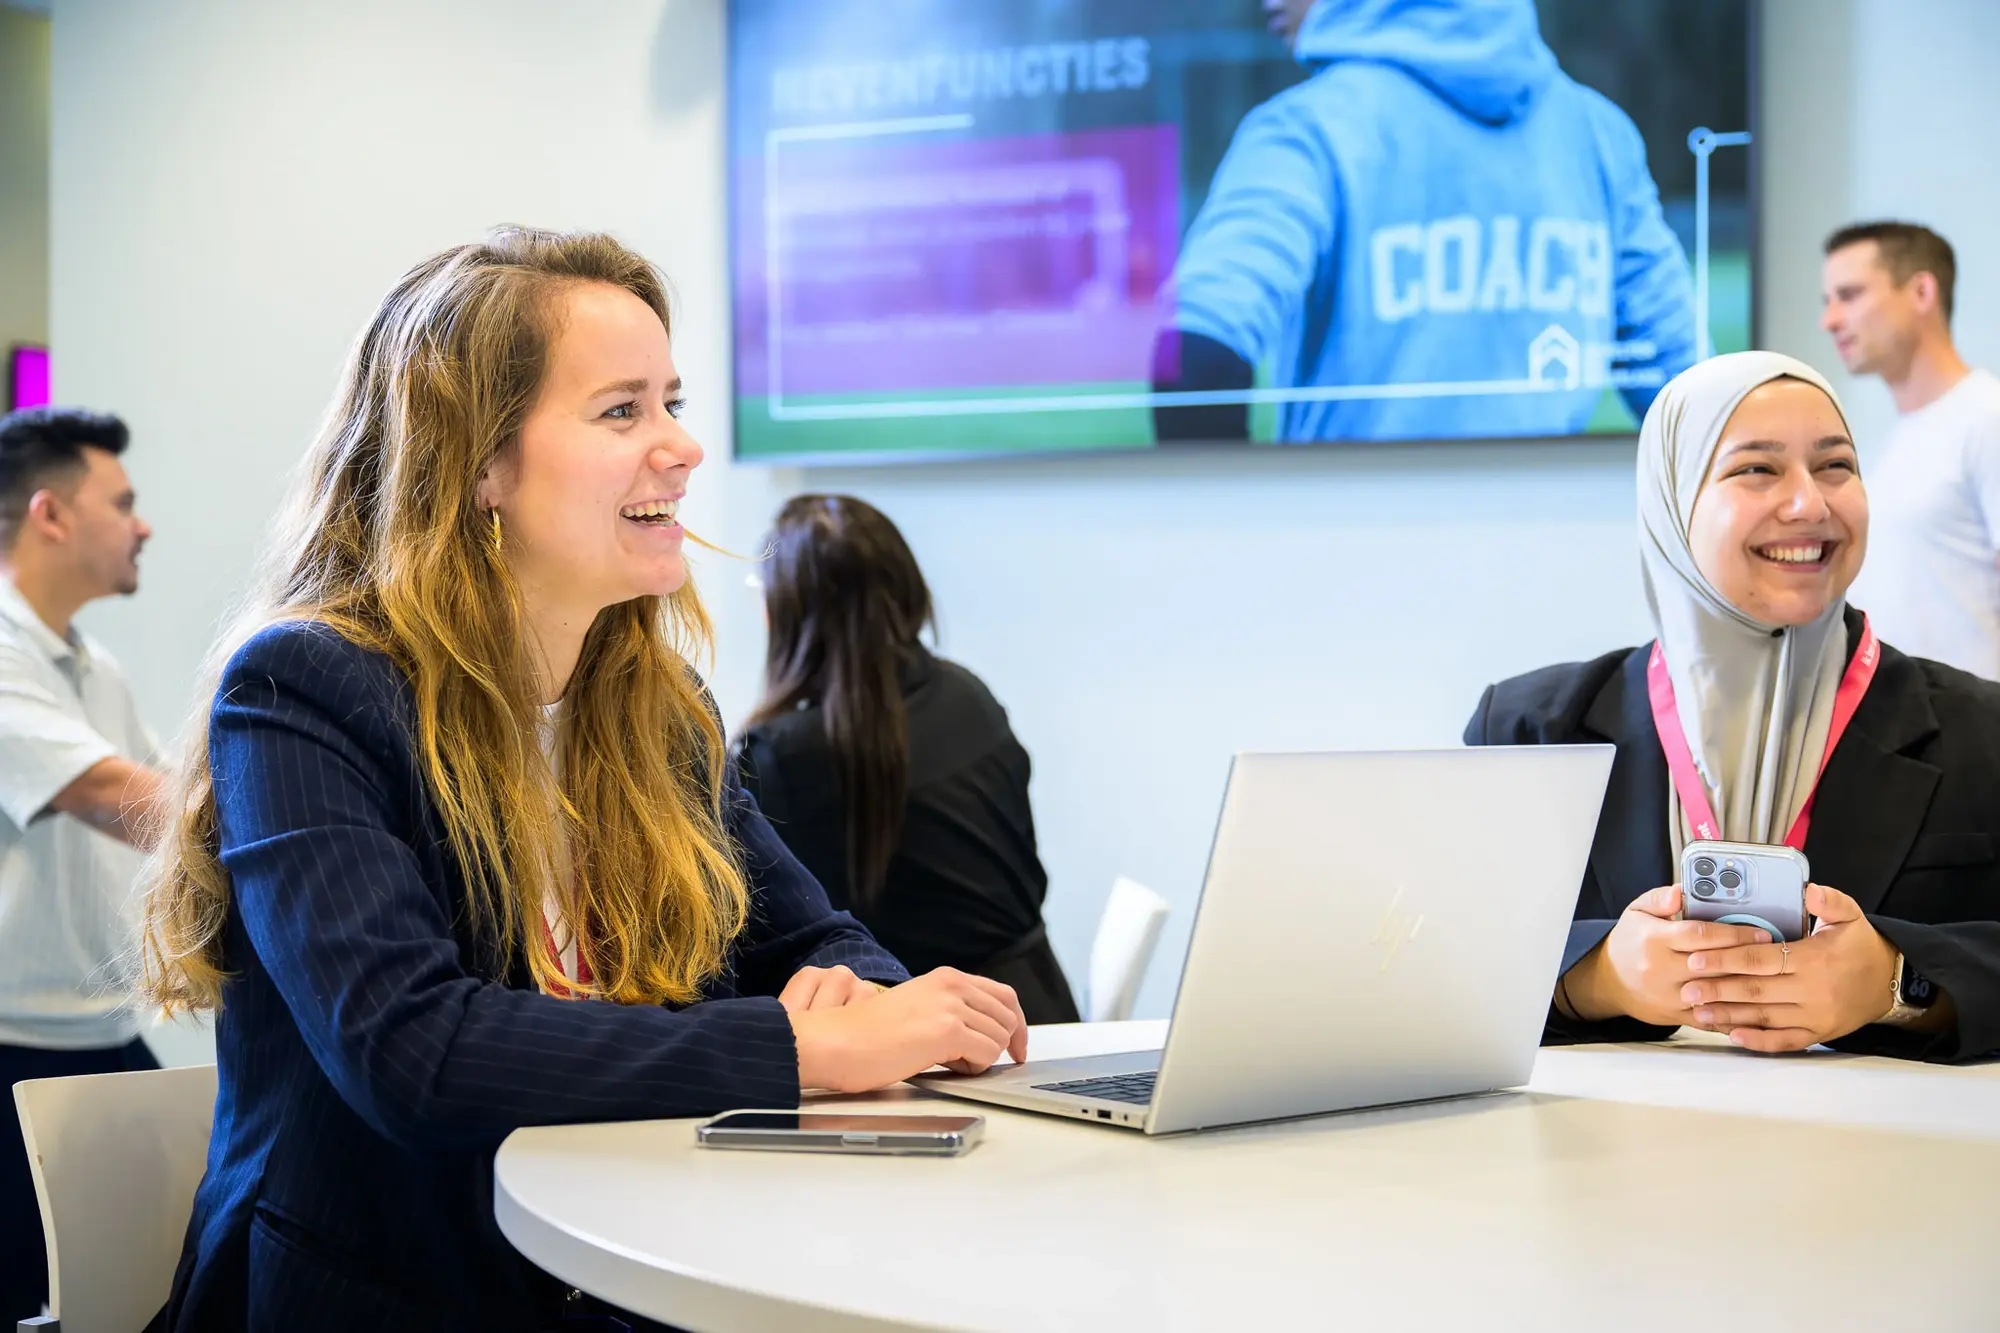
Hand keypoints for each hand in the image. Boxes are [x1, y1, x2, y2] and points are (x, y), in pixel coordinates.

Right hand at [789, 967, 1028, 1093]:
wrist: (835, 1041)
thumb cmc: (866, 1034)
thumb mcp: (916, 1007)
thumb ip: (949, 1010)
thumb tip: (982, 1032)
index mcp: (946, 977)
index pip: (1003, 995)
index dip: (1016, 1024)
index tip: (1016, 1047)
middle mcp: (952, 985)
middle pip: (1009, 1016)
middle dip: (1004, 1045)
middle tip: (981, 1064)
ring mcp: (951, 1006)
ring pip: (999, 1038)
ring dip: (982, 1058)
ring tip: (949, 1064)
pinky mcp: (947, 1031)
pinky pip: (987, 1055)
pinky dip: (974, 1068)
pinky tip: (947, 1068)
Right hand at [1564, 884, 1772, 1025]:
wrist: (1610, 981)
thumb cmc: (1630, 942)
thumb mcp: (1637, 911)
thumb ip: (1661, 898)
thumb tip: (1682, 891)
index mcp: (1654, 940)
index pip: (1700, 935)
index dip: (1735, 933)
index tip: (1762, 932)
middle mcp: (1661, 969)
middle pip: (1714, 966)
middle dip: (1750, 960)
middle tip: (1779, 954)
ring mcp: (1670, 996)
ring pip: (1717, 994)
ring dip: (1748, 988)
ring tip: (1775, 980)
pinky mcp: (1677, 1015)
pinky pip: (1712, 1018)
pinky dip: (1736, 1014)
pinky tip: (1759, 1008)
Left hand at [1677, 883, 1898, 1051]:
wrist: (1890, 982)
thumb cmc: (1861, 946)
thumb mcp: (1851, 916)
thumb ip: (1829, 901)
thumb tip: (1808, 890)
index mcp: (1814, 959)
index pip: (1761, 959)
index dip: (1727, 958)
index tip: (1697, 958)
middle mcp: (1813, 990)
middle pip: (1757, 990)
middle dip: (1718, 989)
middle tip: (1687, 988)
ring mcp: (1816, 1016)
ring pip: (1765, 1017)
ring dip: (1730, 1015)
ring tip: (1698, 1011)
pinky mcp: (1819, 1033)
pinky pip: (1785, 1041)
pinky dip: (1759, 1041)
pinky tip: (1734, 1036)